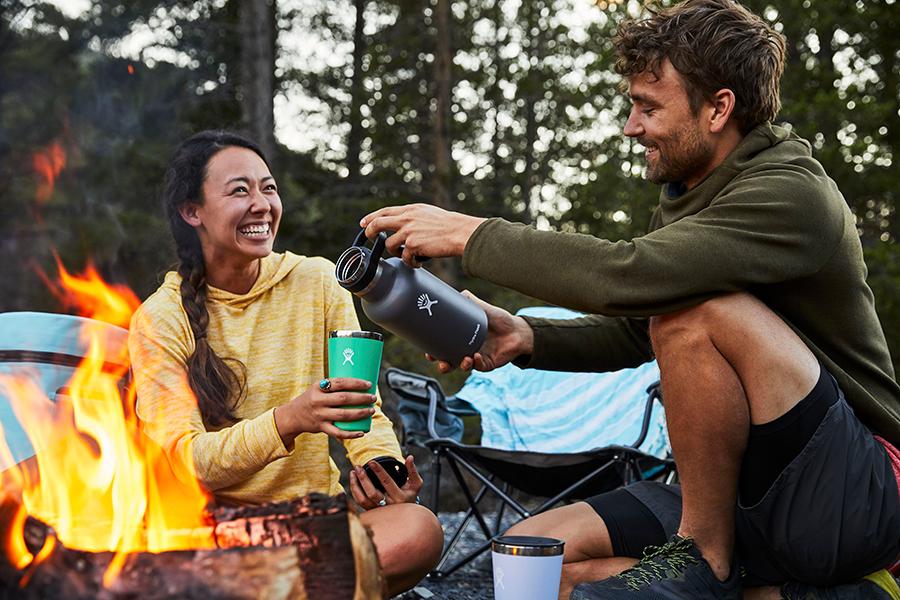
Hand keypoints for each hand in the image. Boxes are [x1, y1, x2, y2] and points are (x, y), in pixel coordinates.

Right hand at [273, 378, 375, 442]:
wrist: (293, 415)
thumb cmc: (312, 398)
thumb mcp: (318, 388)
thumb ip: (334, 386)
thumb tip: (361, 383)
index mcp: (318, 387)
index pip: (340, 383)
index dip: (356, 383)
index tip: (369, 384)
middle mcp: (318, 400)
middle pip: (344, 399)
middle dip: (362, 398)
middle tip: (373, 398)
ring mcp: (319, 415)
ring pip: (343, 415)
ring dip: (360, 413)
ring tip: (371, 411)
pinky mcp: (321, 427)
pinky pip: (338, 433)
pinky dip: (351, 434)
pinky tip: (361, 432)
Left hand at [349, 455, 423, 509]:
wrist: (407, 514)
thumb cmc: (410, 495)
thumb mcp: (416, 483)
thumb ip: (412, 470)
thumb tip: (409, 457)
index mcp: (399, 497)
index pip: (387, 482)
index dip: (379, 471)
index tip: (371, 462)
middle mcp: (388, 506)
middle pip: (372, 493)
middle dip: (363, 478)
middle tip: (358, 467)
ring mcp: (378, 510)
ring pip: (362, 500)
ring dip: (355, 485)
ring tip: (353, 472)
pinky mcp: (371, 511)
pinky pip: (359, 502)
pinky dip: (354, 491)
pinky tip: (353, 481)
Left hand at [360, 203, 485, 265]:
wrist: (461, 232)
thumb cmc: (450, 226)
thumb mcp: (429, 214)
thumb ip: (414, 218)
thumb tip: (404, 226)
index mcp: (411, 210)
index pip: (385, 211)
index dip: (372, 217)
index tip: (364, 223)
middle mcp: (407, 218)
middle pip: (378, 224)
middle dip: (370, 232)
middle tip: (371, 238)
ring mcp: (408, 231)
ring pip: (389, 245)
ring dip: (397, 253)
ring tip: (410, 255)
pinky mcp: (412, 245)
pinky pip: (404, 258)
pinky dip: (411, 262)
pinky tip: (420, 261)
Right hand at [427, 290, 533, 373]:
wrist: (517, 330)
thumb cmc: (499, 320)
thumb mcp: (483, 309)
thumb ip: (471, 301)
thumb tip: (458, 292)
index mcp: (462, 339)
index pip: (444, 348)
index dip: (434, 352)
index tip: (428, 352)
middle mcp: (467, 350)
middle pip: (450, 362)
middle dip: (443, 365)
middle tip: (441, 361)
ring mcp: (477, 359)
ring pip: (463, 367)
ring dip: (460, 366)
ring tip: (463, 359)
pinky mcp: (488, 364)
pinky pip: (479, 366)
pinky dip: (476, 363)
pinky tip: (475, 356)